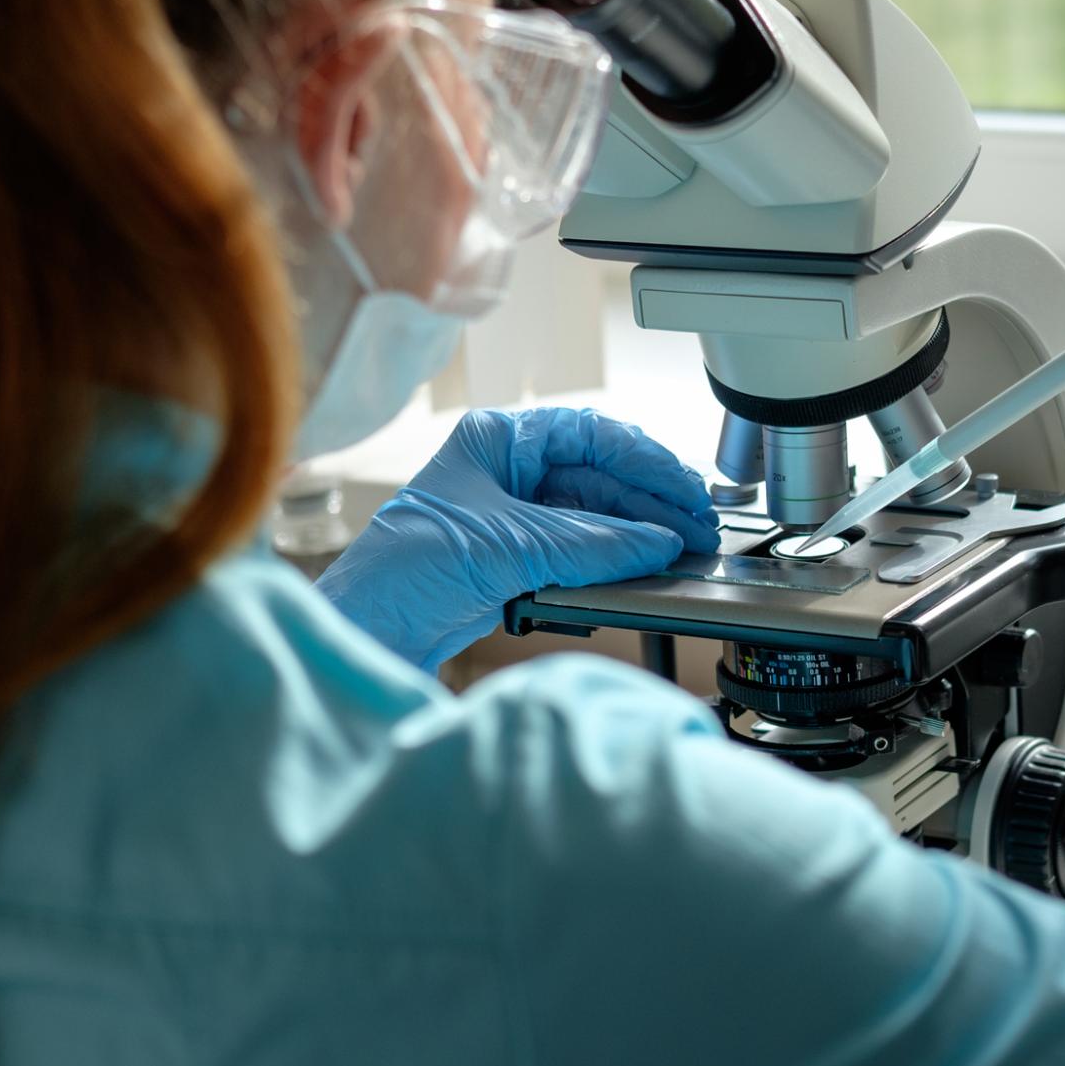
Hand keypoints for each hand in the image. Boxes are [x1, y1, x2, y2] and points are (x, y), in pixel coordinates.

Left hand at [318, 407, 719, 667]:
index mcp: (497, 439)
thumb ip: (591, 543)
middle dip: (651, 502)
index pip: (590, 435)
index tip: (684, 489)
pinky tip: (646, 564)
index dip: (644, 460)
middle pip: (600, 475)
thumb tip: (657, 542)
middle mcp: (508, 469)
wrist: (368, 630)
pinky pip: (581, 549)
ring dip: (639, 532)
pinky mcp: (516, 557)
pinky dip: (615, 558)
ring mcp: (514, 514)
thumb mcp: (508, 545)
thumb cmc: (404, 569)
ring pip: (595, 514)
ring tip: (683, 549)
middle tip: (697, 528)